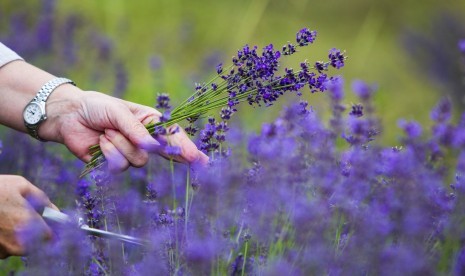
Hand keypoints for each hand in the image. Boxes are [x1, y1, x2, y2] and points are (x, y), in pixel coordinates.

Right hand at [0, 175, 56, 258]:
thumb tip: (55, 211)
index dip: (54, 229)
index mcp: (28, 224)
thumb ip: (43, 200)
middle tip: (32, 217)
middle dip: (39, 232)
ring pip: (22, 247)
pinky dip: (9, 239)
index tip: (53, 222)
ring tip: (14, 218)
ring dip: (23, 236)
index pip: (51, 237)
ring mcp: (4, 249)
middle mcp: (17, 241)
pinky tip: (4, 224)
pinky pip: (8, 248)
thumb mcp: (21, 186)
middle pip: (38, 244)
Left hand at [40, 88, 207, 171]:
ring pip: (138, 160)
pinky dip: (108, 152)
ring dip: (120, 144)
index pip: (174, 138)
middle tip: (181, 155)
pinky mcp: (115, 164)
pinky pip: (120, 165)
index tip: (199, 160)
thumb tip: (151, 146)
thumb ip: (136, 129)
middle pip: (160, 153)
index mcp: (152, 123)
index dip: (188, 149)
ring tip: (107, 131)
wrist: (70, 116)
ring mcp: (131, 153)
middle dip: (161, 149)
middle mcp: (145, 140)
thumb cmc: (98, 107)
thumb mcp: (119, 111)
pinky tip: (100, 142)